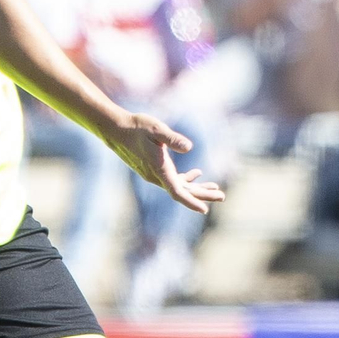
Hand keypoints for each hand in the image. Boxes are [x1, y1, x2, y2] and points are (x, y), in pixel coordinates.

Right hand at [102, 111, 225, 214]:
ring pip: (179, 186)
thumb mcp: (157, 129)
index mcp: (159, 169)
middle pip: (182, 192)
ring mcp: (154, 174)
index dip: (191, 201)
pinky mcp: (153, 169)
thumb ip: (172, 139)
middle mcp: (156, 176)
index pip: (177, 192)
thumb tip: (189, 147)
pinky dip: (186, 179)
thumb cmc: (136, 127)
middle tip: (222, 196)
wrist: (116, 128)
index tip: (204, 210)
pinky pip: (173, 180)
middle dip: (202, 195)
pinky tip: (197, 173)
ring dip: (197, 188)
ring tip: (216, 188)